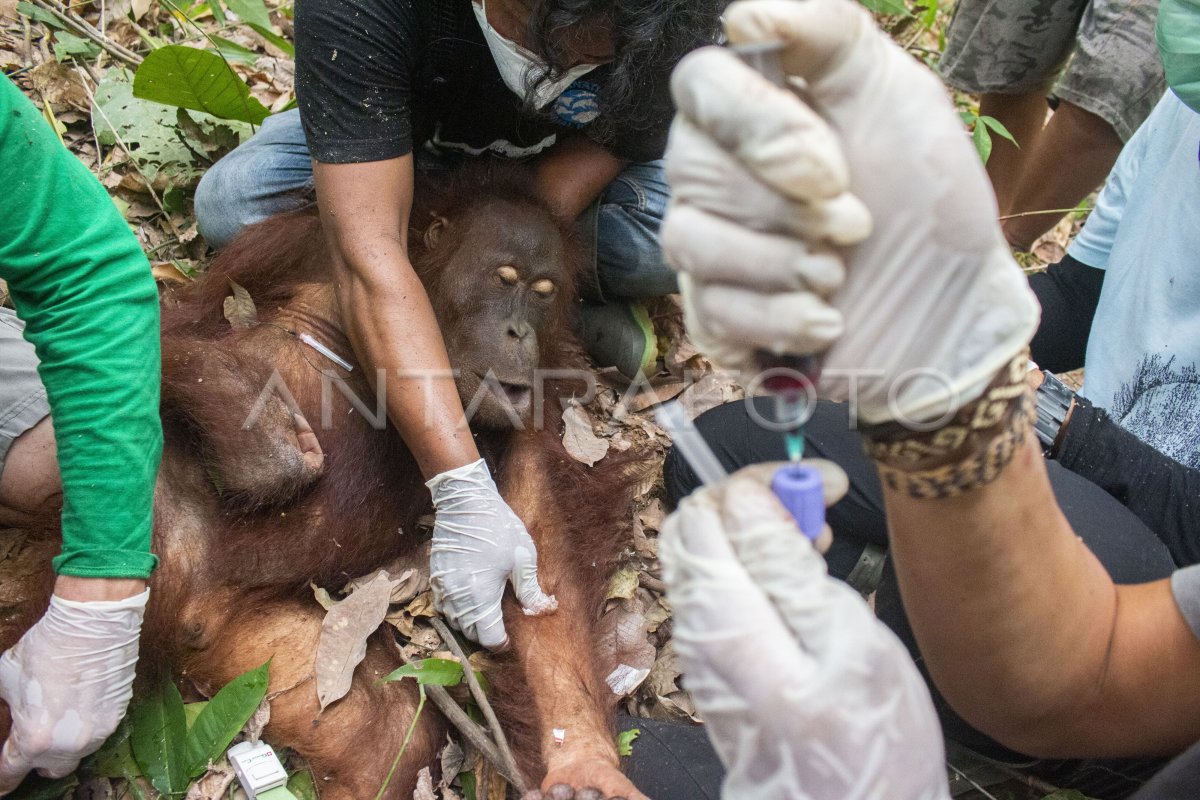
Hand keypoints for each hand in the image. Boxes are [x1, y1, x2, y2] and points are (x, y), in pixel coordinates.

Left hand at [0, 581, 148, 794]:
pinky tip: (82, 701)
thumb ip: (9, 707)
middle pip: (51, 771)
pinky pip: (98, 732)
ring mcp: (97, 731)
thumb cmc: (48, 646)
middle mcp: (67, 744)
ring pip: (78, 753)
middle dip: (40, 760)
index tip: (3, 783)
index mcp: (33, 738)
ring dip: (67, 743)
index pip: (10, 774)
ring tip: (62, 716)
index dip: (3, 781)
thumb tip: (13, 713)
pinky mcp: (118, 715)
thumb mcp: (6, 677)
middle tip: (35, 739)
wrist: (94, 622)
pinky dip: (88, 724)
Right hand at [427, 458, 556, 648]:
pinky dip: (455, 609)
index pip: (489, 637)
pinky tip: (470, 598)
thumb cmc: (497, 526)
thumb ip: (530, 589)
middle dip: (486, 634)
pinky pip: (442, 605)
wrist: (465, 501)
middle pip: (469, 632)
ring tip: (487, 613)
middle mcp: (457, 597)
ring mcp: (443, 587)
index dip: (502, 642)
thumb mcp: (522, 557)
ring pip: (453, 620)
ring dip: (469, 623)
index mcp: (481, 596)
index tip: (511, 639)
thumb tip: (540, 610)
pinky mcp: (435, 576)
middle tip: (502, 626)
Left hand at [660, 463, 948, 799]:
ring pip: (706, 555)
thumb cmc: (867, 741)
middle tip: (816, 514)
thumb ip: (788, 565)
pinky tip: (802, 587)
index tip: (824, 485)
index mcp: (724, 618)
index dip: (764, 479)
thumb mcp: (848, 642)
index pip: (706, 509)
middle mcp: (695, 629)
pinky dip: (755, 569)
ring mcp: (700, 648)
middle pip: (694, 527)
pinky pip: (720, 589)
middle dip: (753, 500)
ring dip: (756, 533)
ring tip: (817, 550)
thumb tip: (750, 497)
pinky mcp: (716, 662)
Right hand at [662, 0, 1038, 424]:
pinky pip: (709, 312)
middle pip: (689, 164)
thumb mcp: (898, 95)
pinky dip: (779, 318)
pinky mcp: (716, 319)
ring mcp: (709, 247)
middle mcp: (716, 173)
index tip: (831, 169)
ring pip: (687, 239)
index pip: (699, 83)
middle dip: (784, 206)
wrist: (952, 306)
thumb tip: (742, 17)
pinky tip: (828, 321)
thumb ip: (828, 36)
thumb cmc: (925, 201)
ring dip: (779, 262)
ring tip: (837, 275)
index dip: (757, 125)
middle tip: (856, 226)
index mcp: (752, 110)